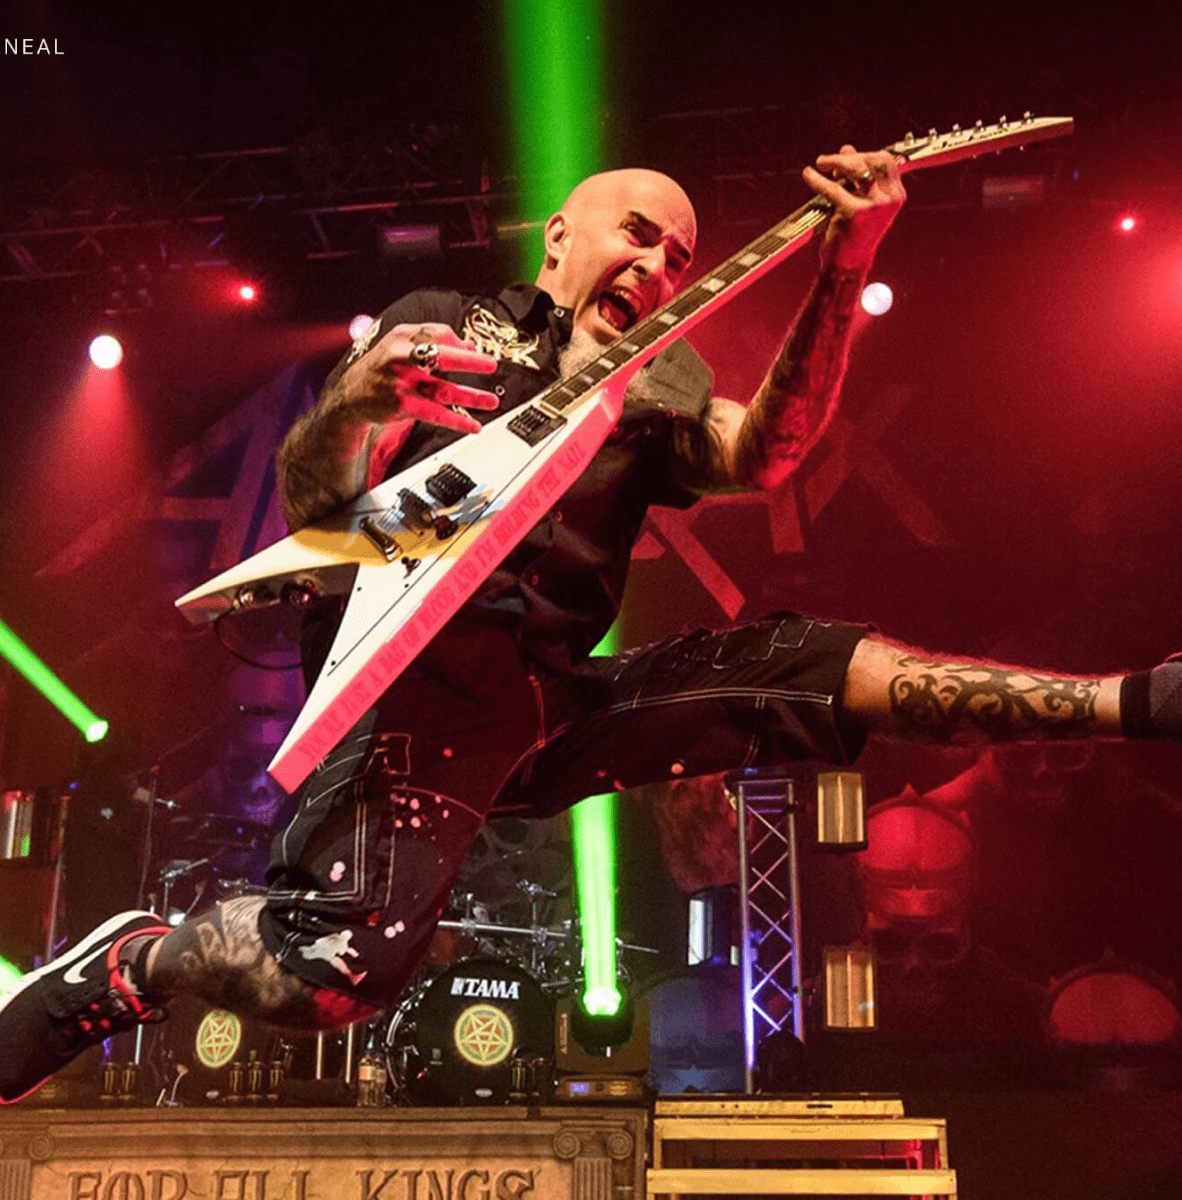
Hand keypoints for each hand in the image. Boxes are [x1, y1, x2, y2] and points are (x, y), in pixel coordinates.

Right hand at [339, 322, 499, 433]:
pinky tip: (473, 425)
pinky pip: (435, 414)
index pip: (437, 333)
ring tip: (492, 401)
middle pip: (439, 356)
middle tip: (491, 364)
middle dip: (468, 361)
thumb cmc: (382, 367)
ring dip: (471, 396)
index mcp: (402, 337)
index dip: (459, 342)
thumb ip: (434, 340)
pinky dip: (456, 420)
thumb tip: (470, 346)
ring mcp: (401, 383)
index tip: (477, 351)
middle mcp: (401, 357)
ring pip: (443, 389)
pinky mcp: (402, 406)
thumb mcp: (401, 345)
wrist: (351, 395)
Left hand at [803, 144, 905, 270]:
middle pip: (872, 160)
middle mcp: (888, 199)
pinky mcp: (853, 212)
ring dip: (835, 161)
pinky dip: (817, 180)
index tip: (847, 155)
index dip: (865, 154)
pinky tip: (808, 175)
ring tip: (821, 162)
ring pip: (855, 168)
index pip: (886, 160)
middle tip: (828, 160)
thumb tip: (847, 148)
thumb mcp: (859, 201)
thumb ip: (856, 176)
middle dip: (848, 156)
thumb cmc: (853, 233)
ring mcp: (873, 205)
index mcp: (896, 195)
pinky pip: (833, 188)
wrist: (848, 265)